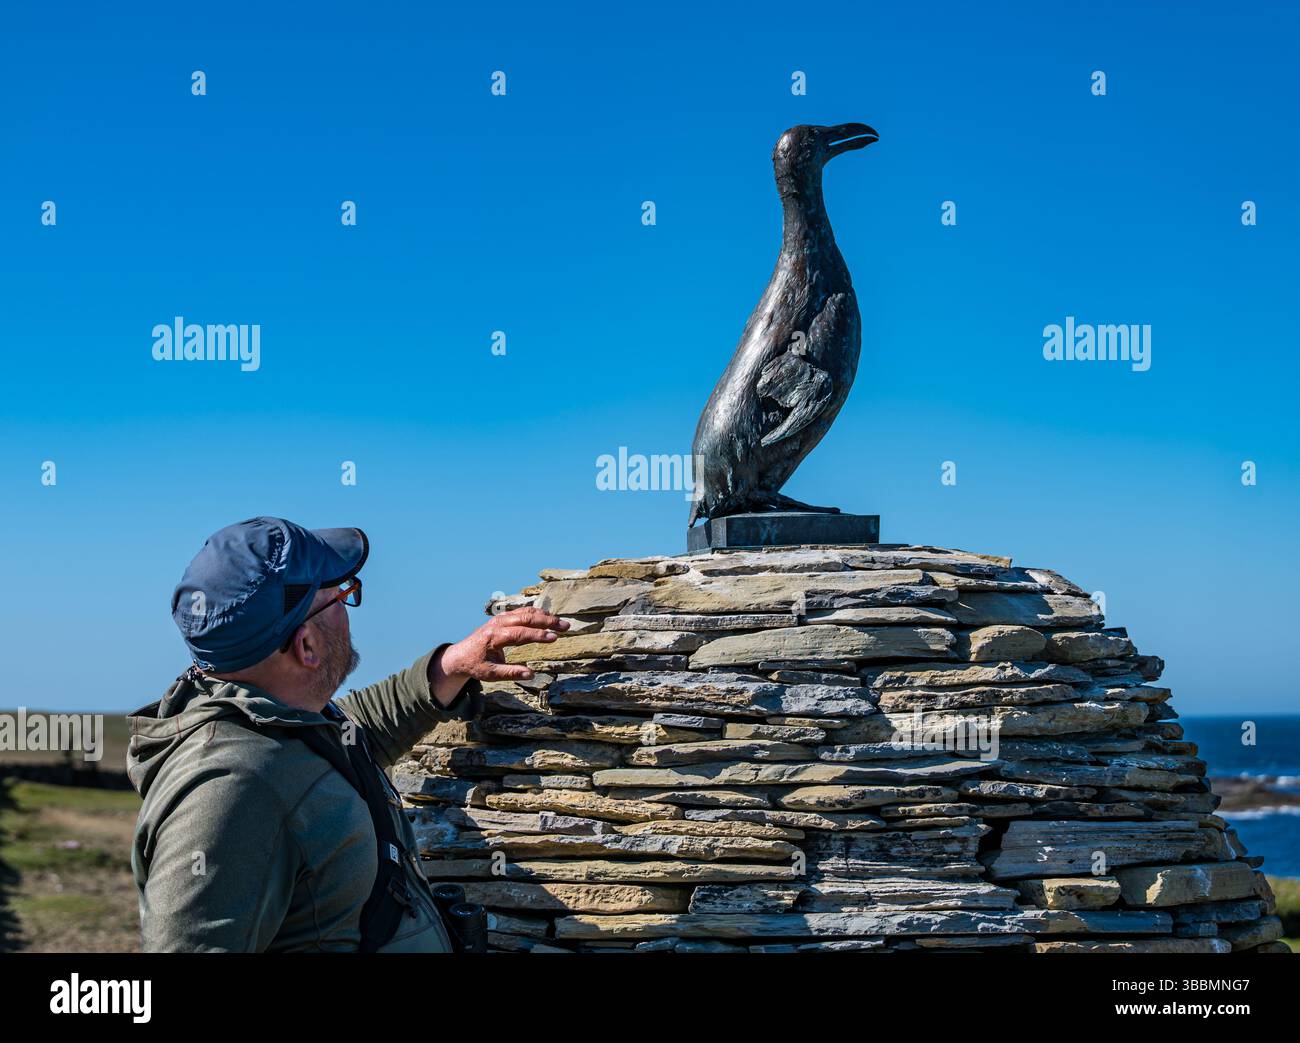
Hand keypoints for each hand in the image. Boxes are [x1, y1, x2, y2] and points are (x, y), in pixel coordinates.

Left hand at [429, 607, 569, 703]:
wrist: (460, 655)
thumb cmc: (475, 665)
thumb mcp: (490, 674)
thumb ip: (510, 673)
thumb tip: (530, 674)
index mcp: (493, 637)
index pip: (520, 633)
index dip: (538, 635)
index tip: (554, 637)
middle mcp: (497, 624)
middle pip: (526, 618)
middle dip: (548, 621)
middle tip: (566, 626)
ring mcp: (500, 618)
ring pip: (526, 612)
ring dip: (545, 616)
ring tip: (561, 623)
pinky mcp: (503, 618)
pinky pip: (522, 612)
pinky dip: (537, 614)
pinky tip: (549, 618)